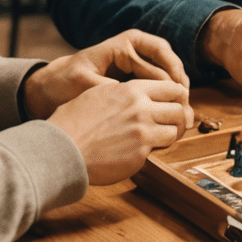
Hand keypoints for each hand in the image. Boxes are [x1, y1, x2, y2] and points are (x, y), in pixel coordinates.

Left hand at [22, 30, 188, 118]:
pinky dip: (165, 101)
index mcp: (127, 42)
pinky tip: (169, 118)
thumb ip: (108, 87)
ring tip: (183, 116)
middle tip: (186, 109)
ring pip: (168, 77)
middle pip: (169, 65)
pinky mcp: (137, 80)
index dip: (172, 76)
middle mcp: (138, 49)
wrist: (54, 86)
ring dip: (176, 96)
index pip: (159, 56)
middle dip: (179, 87)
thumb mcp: (84, 82)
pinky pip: (158, 88)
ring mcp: (139, 64)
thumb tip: (131, 96)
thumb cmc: (66, 80)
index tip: (178, 95)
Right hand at [49, 78, 192, 183]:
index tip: (176, 103)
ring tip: (160, 138)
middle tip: (175, 123)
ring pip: (174, 131)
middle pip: (179, 109)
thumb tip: (141, 94)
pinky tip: (139, 151)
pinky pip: (157, 151)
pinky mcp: (140, 155)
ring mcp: (143, 132)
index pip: (172, 87)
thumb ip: (125, 91)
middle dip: (179, 117)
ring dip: (169, 135)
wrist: (62, 148)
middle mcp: (141, 108)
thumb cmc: (74, 121)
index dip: (177, 96)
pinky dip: (152, 151)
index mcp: (132, 89)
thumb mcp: (99, 93)